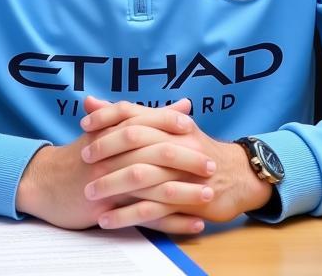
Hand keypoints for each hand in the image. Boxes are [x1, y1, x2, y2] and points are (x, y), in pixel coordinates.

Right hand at [16, 96, 195, 229]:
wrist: (44, 182)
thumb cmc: (81, 155)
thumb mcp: (108, 129)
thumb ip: (148, 117)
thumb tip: (183, 104)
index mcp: (112, 130)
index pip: (145, 120)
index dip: (169, 122)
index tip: (193, 126)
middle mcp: (111, 154)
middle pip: (154, 153)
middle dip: (186, 159)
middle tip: (210, 164)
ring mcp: (109, 181)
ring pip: (153, 186)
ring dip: (183, 192)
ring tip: (207, 195)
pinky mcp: (108, 208)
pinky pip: (145, 216)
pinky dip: (171, 221)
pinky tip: (192, 222)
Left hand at [81, 99, 272, 231]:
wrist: (238, 175)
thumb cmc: (196, 150)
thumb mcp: (169, 127)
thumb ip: (130, 117)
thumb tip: (91, 102)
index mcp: (170, 122)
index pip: (133, 112)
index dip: (107, 116)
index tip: (84, 125)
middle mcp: (176, 141)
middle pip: (134, 140)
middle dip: (105, 150)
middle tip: (83, 160)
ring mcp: (182, 171)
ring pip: (141, 175)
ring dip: (112, 186)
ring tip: (89, 194)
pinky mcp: (186, 200)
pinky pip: (151, 209)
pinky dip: (126, 215)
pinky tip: (107, 220)